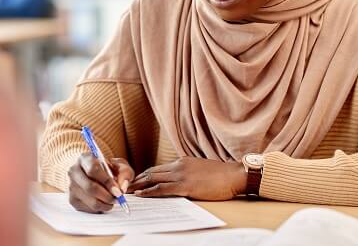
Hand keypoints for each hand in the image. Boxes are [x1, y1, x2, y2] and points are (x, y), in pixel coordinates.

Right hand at [67, 153, 134, 212]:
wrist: (96, 175)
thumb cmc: (109, 169)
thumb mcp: (120, 166)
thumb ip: (124, 173)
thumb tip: (122, 188)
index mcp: (85, 158)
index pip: (93, 169)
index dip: (107, 181)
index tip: (118, 190)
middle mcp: (74, 171)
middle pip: (90, 187)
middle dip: (107, 196)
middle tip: (118, 198)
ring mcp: (71, 186)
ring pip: (90, 200)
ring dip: (105, 204)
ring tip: (113, 201)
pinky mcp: (72, 199)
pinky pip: (88, 208)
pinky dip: (100, 208)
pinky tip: (105, 203)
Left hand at [129, 156, 246, 200]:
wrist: (234, 175)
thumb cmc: (221, 175)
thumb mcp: (201, 169)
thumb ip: (188, 172)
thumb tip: (180, 180)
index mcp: (183, 161)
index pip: (158, 168)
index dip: (144, 175)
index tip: (135, 181)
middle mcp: (179, 165)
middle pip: (152, 172)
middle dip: (137, 180)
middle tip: (124, 186)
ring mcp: (181, 175)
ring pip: (153, 179)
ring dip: (139, 186)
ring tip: (127, 191)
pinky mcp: (185, 186)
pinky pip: (162, 189)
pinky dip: (149, 192)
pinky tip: (141, 195)